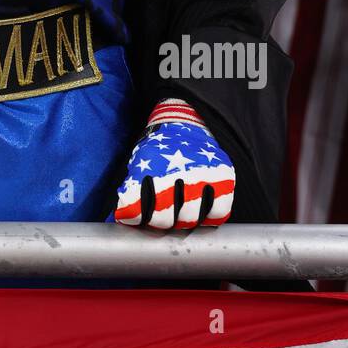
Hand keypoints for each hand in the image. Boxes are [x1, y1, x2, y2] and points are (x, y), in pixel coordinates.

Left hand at [113, 117, 234, 230]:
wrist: (185, 124)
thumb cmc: (160, 150)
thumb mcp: (140, 162)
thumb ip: (132, 188)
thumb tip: (123, 217)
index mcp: (151, 168)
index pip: (137, 208)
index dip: (134, 218)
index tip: (136, 218)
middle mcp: (177, 172)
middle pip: (164, 219)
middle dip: (159, 222)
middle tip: (160, 217)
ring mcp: (202, 175)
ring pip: (190, 218)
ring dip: (182, 222)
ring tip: (179, 216)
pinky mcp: (223, 177)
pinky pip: (219, 213)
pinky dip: (209, 218)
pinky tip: (202, 213)